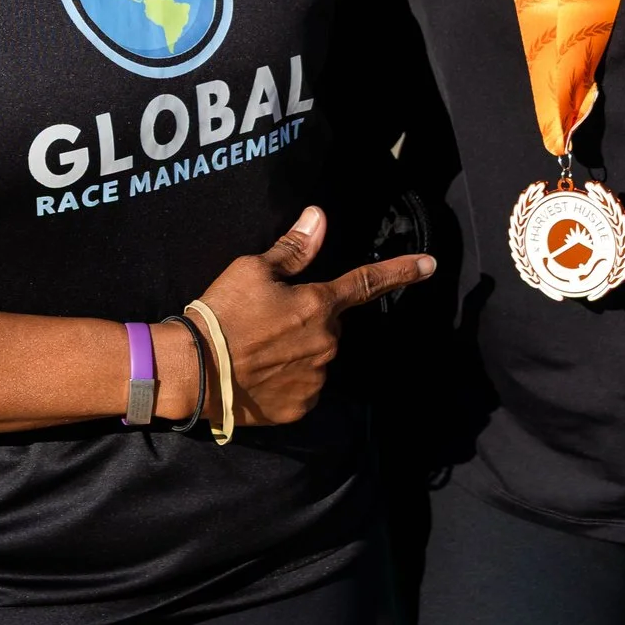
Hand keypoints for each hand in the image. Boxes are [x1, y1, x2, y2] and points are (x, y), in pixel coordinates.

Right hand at [189, 206, 434, 426]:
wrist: (193, 371)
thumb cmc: (222, 314)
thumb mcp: (253, 270)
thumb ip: (293, 248)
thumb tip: (319, 217)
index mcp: (319, 304)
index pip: (368, 282)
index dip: (402, 271)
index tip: (430, 264)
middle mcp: (327, 343)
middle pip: (329, 324)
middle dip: (308, 319)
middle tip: (267, 320)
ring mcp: (317, 378)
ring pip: (317, 356)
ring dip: (298, 350)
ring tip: (258, 348)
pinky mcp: (301, 406)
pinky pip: (304, 387)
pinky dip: (288, 379)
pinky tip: (260, 373)